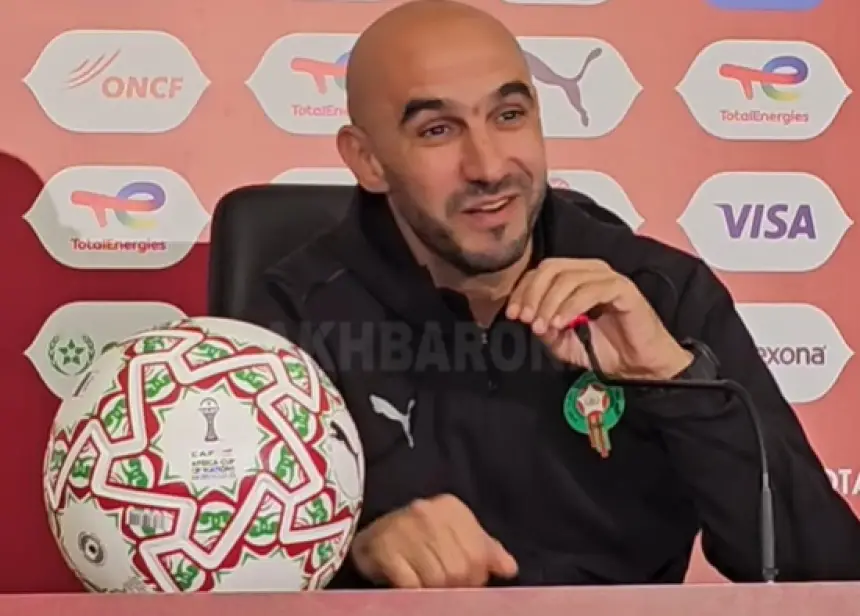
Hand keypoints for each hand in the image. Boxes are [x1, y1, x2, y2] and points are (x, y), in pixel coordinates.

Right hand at [350, 494, 518, 587]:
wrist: (370, 536)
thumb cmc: (419, 539)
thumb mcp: (455, 535)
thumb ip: (484, 550)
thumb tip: (510, 568)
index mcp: (451, 508)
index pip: (478, 553)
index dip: (475, 575)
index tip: (465, 582)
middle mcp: (427, 513)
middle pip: (458, 569)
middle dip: (455, 587)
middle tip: (444, 588)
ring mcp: (403, 529)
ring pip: (436, 579)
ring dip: (433, 591)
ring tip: (426, 585)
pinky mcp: (383, 549)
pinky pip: (410, 585)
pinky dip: (413, 592)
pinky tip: (410, 585)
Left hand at [506, 258, 692, 379]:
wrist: (639, 366)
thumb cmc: (605, 350)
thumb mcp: (564, 343)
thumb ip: (545, 329)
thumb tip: (529, 318)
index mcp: (575, 278)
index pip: (540, 272)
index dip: (522, 291)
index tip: (513, 314)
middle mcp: (590, 272)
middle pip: (551, 268)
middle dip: (532, 294)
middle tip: (525, 318)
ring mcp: (607, 278)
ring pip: (568, 277)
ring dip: (549, 302)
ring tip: (541, 326)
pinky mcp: (623, 289)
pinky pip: (591, 289)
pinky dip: (571, 305)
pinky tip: (561, 323)